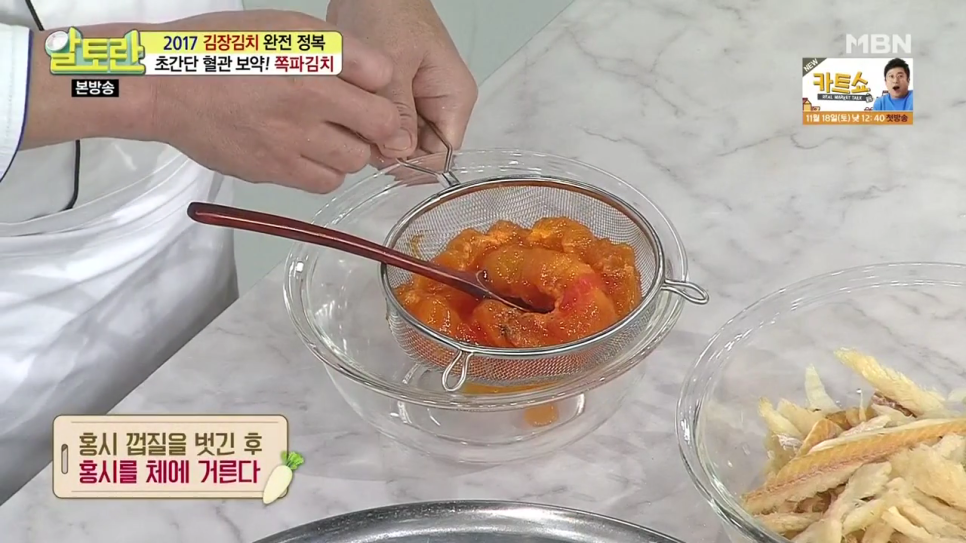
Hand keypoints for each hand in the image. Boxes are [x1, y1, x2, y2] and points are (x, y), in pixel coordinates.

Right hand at [151, 10, 401, 192]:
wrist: (164, 87)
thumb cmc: (224, 49)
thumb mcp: (286, 27)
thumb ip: (340, 49)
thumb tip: (379, 77)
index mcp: (309, 68)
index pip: (383, 87)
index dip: (380, 88)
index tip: (365, 88)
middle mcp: (303, 110)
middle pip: (377, 131)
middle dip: (372, 123)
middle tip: (351, 115)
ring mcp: (288, 146)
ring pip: (353, 162)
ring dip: (349, 149)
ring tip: (324, 133)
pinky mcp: (272, 173)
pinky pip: (323, 182)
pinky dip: (325, 170)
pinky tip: (307, 152)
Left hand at [327, 0, 477, 160]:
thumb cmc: (389, 11)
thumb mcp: (393, 61)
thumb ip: (398, 110)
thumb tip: (399, 154)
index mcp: (453, 100)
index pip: (442, 156)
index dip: (412, 165)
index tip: (378, 153)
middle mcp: (439, 108)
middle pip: (419, 155)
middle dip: (389, 152)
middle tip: (357, 134)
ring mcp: (417, 106)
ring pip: (398, 144)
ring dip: (373, 139)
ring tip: (351, 118)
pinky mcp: (395, 101)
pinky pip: (383, 128)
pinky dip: (365, 126)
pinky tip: (348, 114)